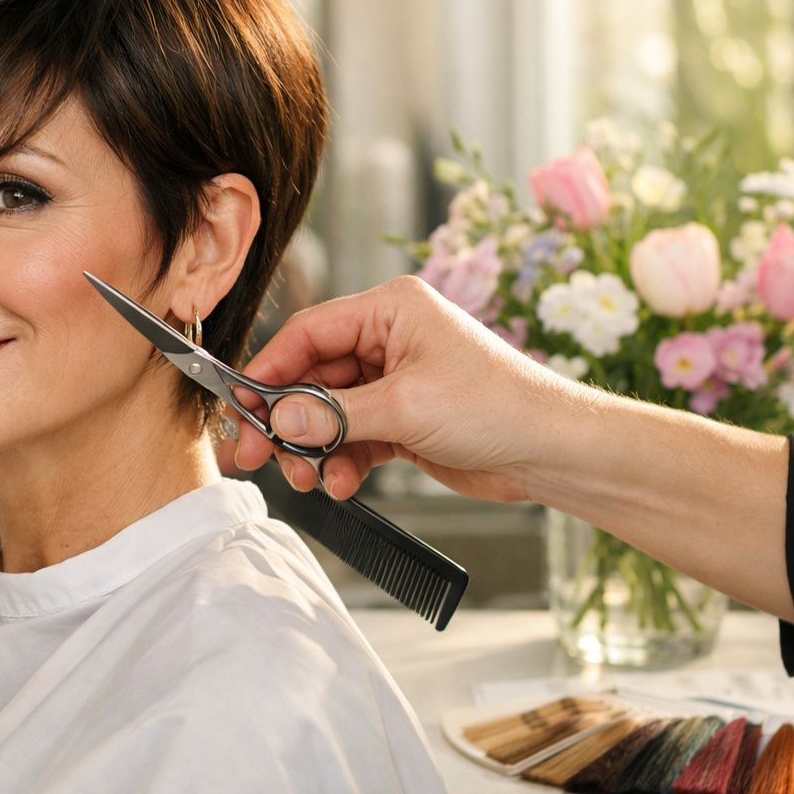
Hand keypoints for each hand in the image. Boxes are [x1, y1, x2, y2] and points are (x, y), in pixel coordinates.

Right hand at [231, 276, 580, 501]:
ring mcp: (395, 380)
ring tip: (308, 477)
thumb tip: (279, 417)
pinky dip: (341, 461)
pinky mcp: (403, 419)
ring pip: (327, 412)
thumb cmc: (499, 407)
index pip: (309, 333)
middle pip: (312, 376)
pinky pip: (352, 437)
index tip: (242, 407)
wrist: (552, 452)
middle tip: (256, 454)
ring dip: (313, 447)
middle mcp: (389, 339)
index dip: (270, 371)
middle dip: (286, 419)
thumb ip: (335, 413)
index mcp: (391, 310)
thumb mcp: (407, 406)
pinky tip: (341, 483)